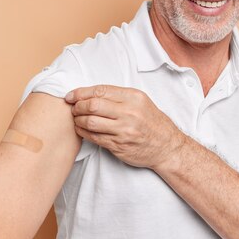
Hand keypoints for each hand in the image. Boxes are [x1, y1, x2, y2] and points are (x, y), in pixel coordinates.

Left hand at [65, 85, 186, 169]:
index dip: (81, 92)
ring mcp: (124, 130)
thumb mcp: (141, 102)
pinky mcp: (119, 145)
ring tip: (76, 119)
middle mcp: (129, 113)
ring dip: (78, 120)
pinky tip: (81, 130)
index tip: (71, 96)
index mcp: (133, 98)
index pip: (100, 91)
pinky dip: (83, 133)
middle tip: (73, 108)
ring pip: (91, 122)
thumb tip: (90, 93)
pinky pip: (95, 138)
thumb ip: (118, 96)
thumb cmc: (152, 122)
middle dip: (77, 106)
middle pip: (93, 105)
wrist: (166, 146)